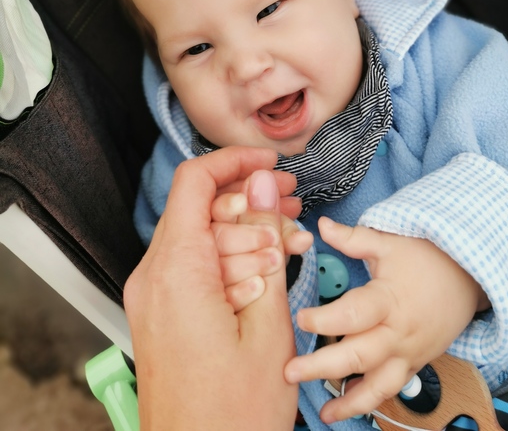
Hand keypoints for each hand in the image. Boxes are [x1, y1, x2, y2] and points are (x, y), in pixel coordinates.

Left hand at [124, 147, 298, 430]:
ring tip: (290, 239)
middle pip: (200, 206)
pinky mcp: (162, 309)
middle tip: (293, 204)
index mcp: (176, 272)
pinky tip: (268, 266)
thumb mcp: (267, 322)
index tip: (271, 163)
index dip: (236, 161)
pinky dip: (232, 257)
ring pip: (201, 234)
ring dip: (246, 231)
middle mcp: (154, 276)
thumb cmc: (232, 414)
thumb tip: (260, 185)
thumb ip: (262, 242)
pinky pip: (195, 263)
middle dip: (250, 199)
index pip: (195, 182)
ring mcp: (155, 294)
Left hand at [285, 216, 488, 422]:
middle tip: (290, 371)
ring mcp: (408, 353)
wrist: (469, 277)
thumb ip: (353, 238)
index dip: (325, 320)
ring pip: (379, 385)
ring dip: (350, 402)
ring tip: (323, 414)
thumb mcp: (390, 242)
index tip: (301, 318)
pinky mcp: (414, 364)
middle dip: (322, 367)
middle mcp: (398, 332)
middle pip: (359, 356)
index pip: (354, 315)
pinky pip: (391, 389)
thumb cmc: (427, 257)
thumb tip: (322, 226)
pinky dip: (370, 402)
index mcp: (389, 300)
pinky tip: (346, 410)